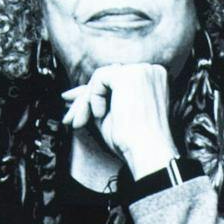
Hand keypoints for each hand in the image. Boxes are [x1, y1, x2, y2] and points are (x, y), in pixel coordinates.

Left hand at [62, 63, 178, 177]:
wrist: (146, 152)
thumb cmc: (134, 141)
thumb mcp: (113, 115)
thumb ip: (99, 99)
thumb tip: (73, 93)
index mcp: (154, 81)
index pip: (117, 81)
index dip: (96, 94)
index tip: (77, 106)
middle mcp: (151, 71)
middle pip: (108, 78)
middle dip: (86, 98)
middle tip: (69, 116)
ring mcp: (142, 71)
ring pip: (101, 78)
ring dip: (86, 101)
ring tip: (82, 122)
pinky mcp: (129, 75)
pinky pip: (99, 78)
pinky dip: (94, 97)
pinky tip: (100, 114)